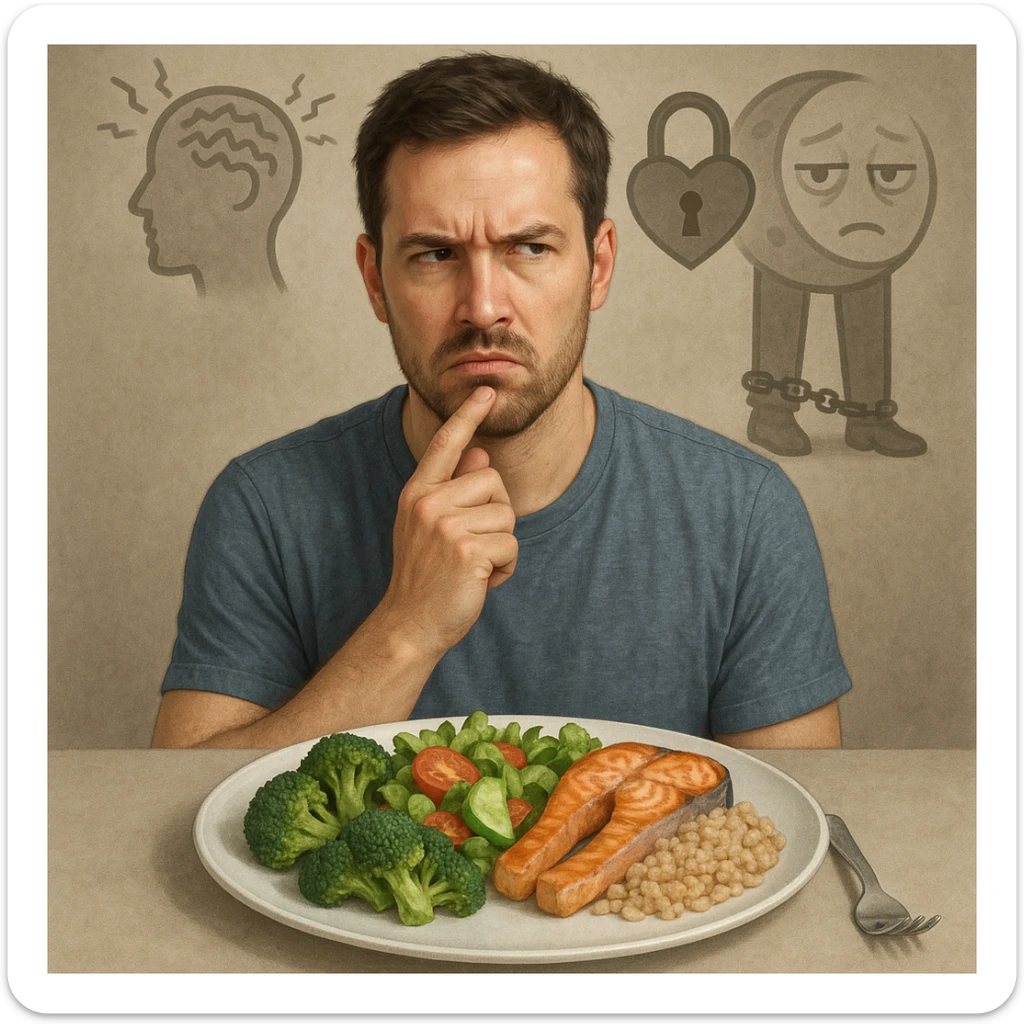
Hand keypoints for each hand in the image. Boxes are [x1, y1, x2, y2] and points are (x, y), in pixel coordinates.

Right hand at [380, 386, 518, 658]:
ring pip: (508, 515)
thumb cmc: (426, 576)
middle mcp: (428, 502)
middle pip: (494, 482)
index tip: (486, 391)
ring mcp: (445, 525)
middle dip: (497, 515)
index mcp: (418, 492)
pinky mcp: (466, 549)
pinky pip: (511, 546)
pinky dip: (505, 568)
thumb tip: (480, 454)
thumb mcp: (432, 527)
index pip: (446, 444)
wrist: (410, 624)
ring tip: (473, 566)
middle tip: (471, 547)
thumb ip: (454, 489)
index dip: (468, 415)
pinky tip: (480, 580)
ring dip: (501, 546)